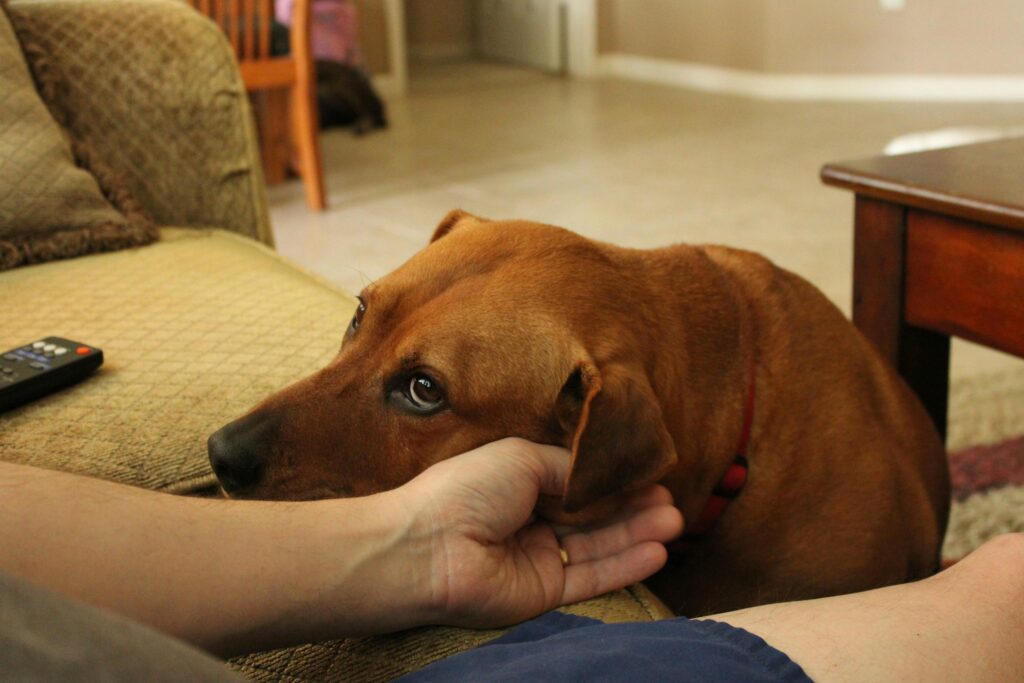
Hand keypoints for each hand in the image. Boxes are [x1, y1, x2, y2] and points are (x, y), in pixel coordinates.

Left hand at [398, 438, 682, 627]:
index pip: (577, 484)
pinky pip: (591, 578)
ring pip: (598, 546)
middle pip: (593, 516)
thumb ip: (568, 467)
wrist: (429, 547)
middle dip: (633, 508)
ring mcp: (539, 558)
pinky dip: (624, 565)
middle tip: (671, 500)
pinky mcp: (544, 593)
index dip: (612, 481)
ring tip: (674, 522)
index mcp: (520, 484)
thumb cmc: (467, 490)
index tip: (649, 474)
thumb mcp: (523, 458)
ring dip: (637, 534)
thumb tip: (602, 472)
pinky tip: (656, 551)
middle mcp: (532, 521)